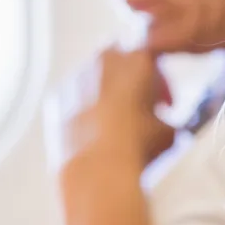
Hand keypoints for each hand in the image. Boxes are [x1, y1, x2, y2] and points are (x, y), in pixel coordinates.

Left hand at [47, 45, 174, 172]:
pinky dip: (83, 110)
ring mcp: (76, 77)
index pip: (153, 58)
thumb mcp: (168, 132)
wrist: (98, 166)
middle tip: (141, 108)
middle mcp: (104, 60)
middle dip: (131, 82)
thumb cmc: (135, 145)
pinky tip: (95, 134)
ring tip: (117, 125)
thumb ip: (165, 119)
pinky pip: (73, 98)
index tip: (166, 104)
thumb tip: (164, 127)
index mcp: (137, 59)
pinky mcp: (56, 98)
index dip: (162, 84)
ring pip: (94, 79)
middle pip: (121, 62)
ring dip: (107, 95)